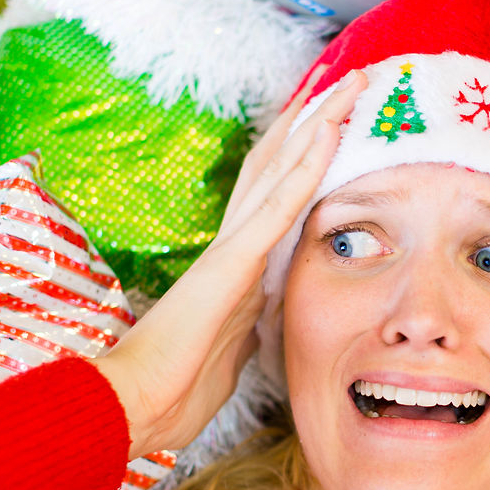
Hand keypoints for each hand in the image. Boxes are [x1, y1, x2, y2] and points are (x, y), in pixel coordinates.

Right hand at [92, 67, 367, 459]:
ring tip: (350, 85)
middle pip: (277, 167)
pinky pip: (278, 205)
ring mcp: (234, 248)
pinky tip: (329, 131)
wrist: (139, 406)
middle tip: (347, 84)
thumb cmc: (181, 387)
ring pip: (280, 170)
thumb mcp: (233, 350)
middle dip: (314, 123)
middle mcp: (236, 244)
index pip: (275, 197)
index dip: (302, 158)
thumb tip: (262, 320)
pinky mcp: (234, 261)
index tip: (333, 127)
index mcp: (237, 266)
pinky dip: (306, 166)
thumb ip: (249, 324)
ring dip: (318, 125)